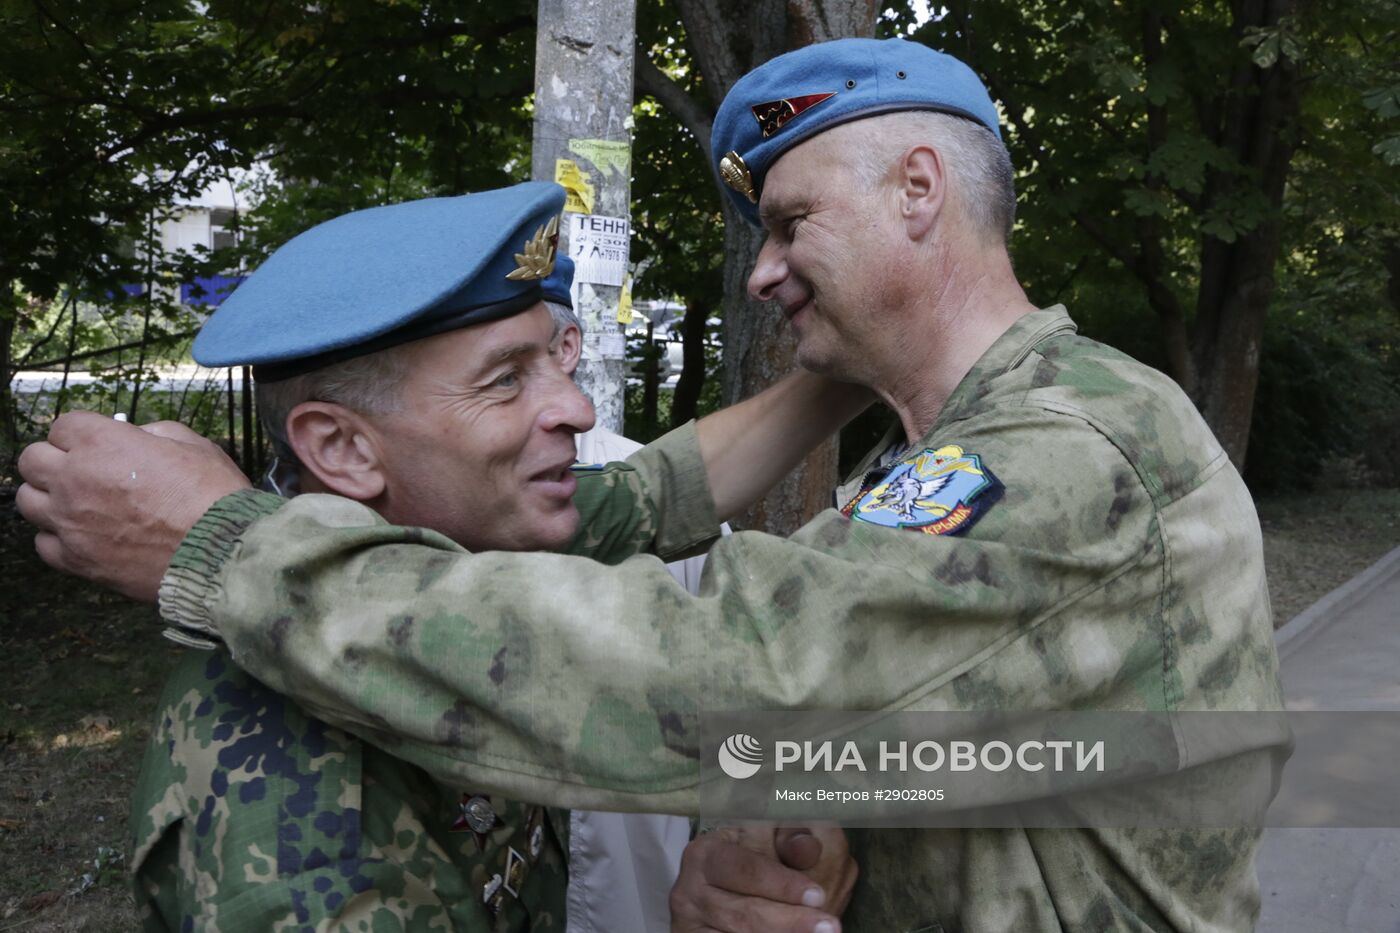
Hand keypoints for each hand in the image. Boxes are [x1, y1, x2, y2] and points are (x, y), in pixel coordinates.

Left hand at [16, 412, 251, 601]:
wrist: (221, 553)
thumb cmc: (213, 497)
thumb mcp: (193, 445)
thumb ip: (155, 434)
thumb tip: (139, 438)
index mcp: (103, 443)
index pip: (62, 426)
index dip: (82, 433)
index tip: (97, 442)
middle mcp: (75, 479)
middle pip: (31, 460)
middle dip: (54, 460)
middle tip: (81, 470)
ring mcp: (70, 522)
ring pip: (28, 501)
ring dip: (49, 498)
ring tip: (78, 504)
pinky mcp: (76, 559)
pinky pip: (44, 543)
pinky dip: (58, 537)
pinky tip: (84, 535)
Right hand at [669, 825, 846, 932]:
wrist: (729, 893)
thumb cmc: (755, 861)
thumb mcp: (769, 841)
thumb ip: (790, 839)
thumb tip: (806, 848)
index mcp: (707, 852)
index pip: (746, 868)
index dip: (782, 883)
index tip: (818, 895)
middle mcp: (690, 889)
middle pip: (745, 912)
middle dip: (790, 921)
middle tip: (829, 926)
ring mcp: (690, 922)